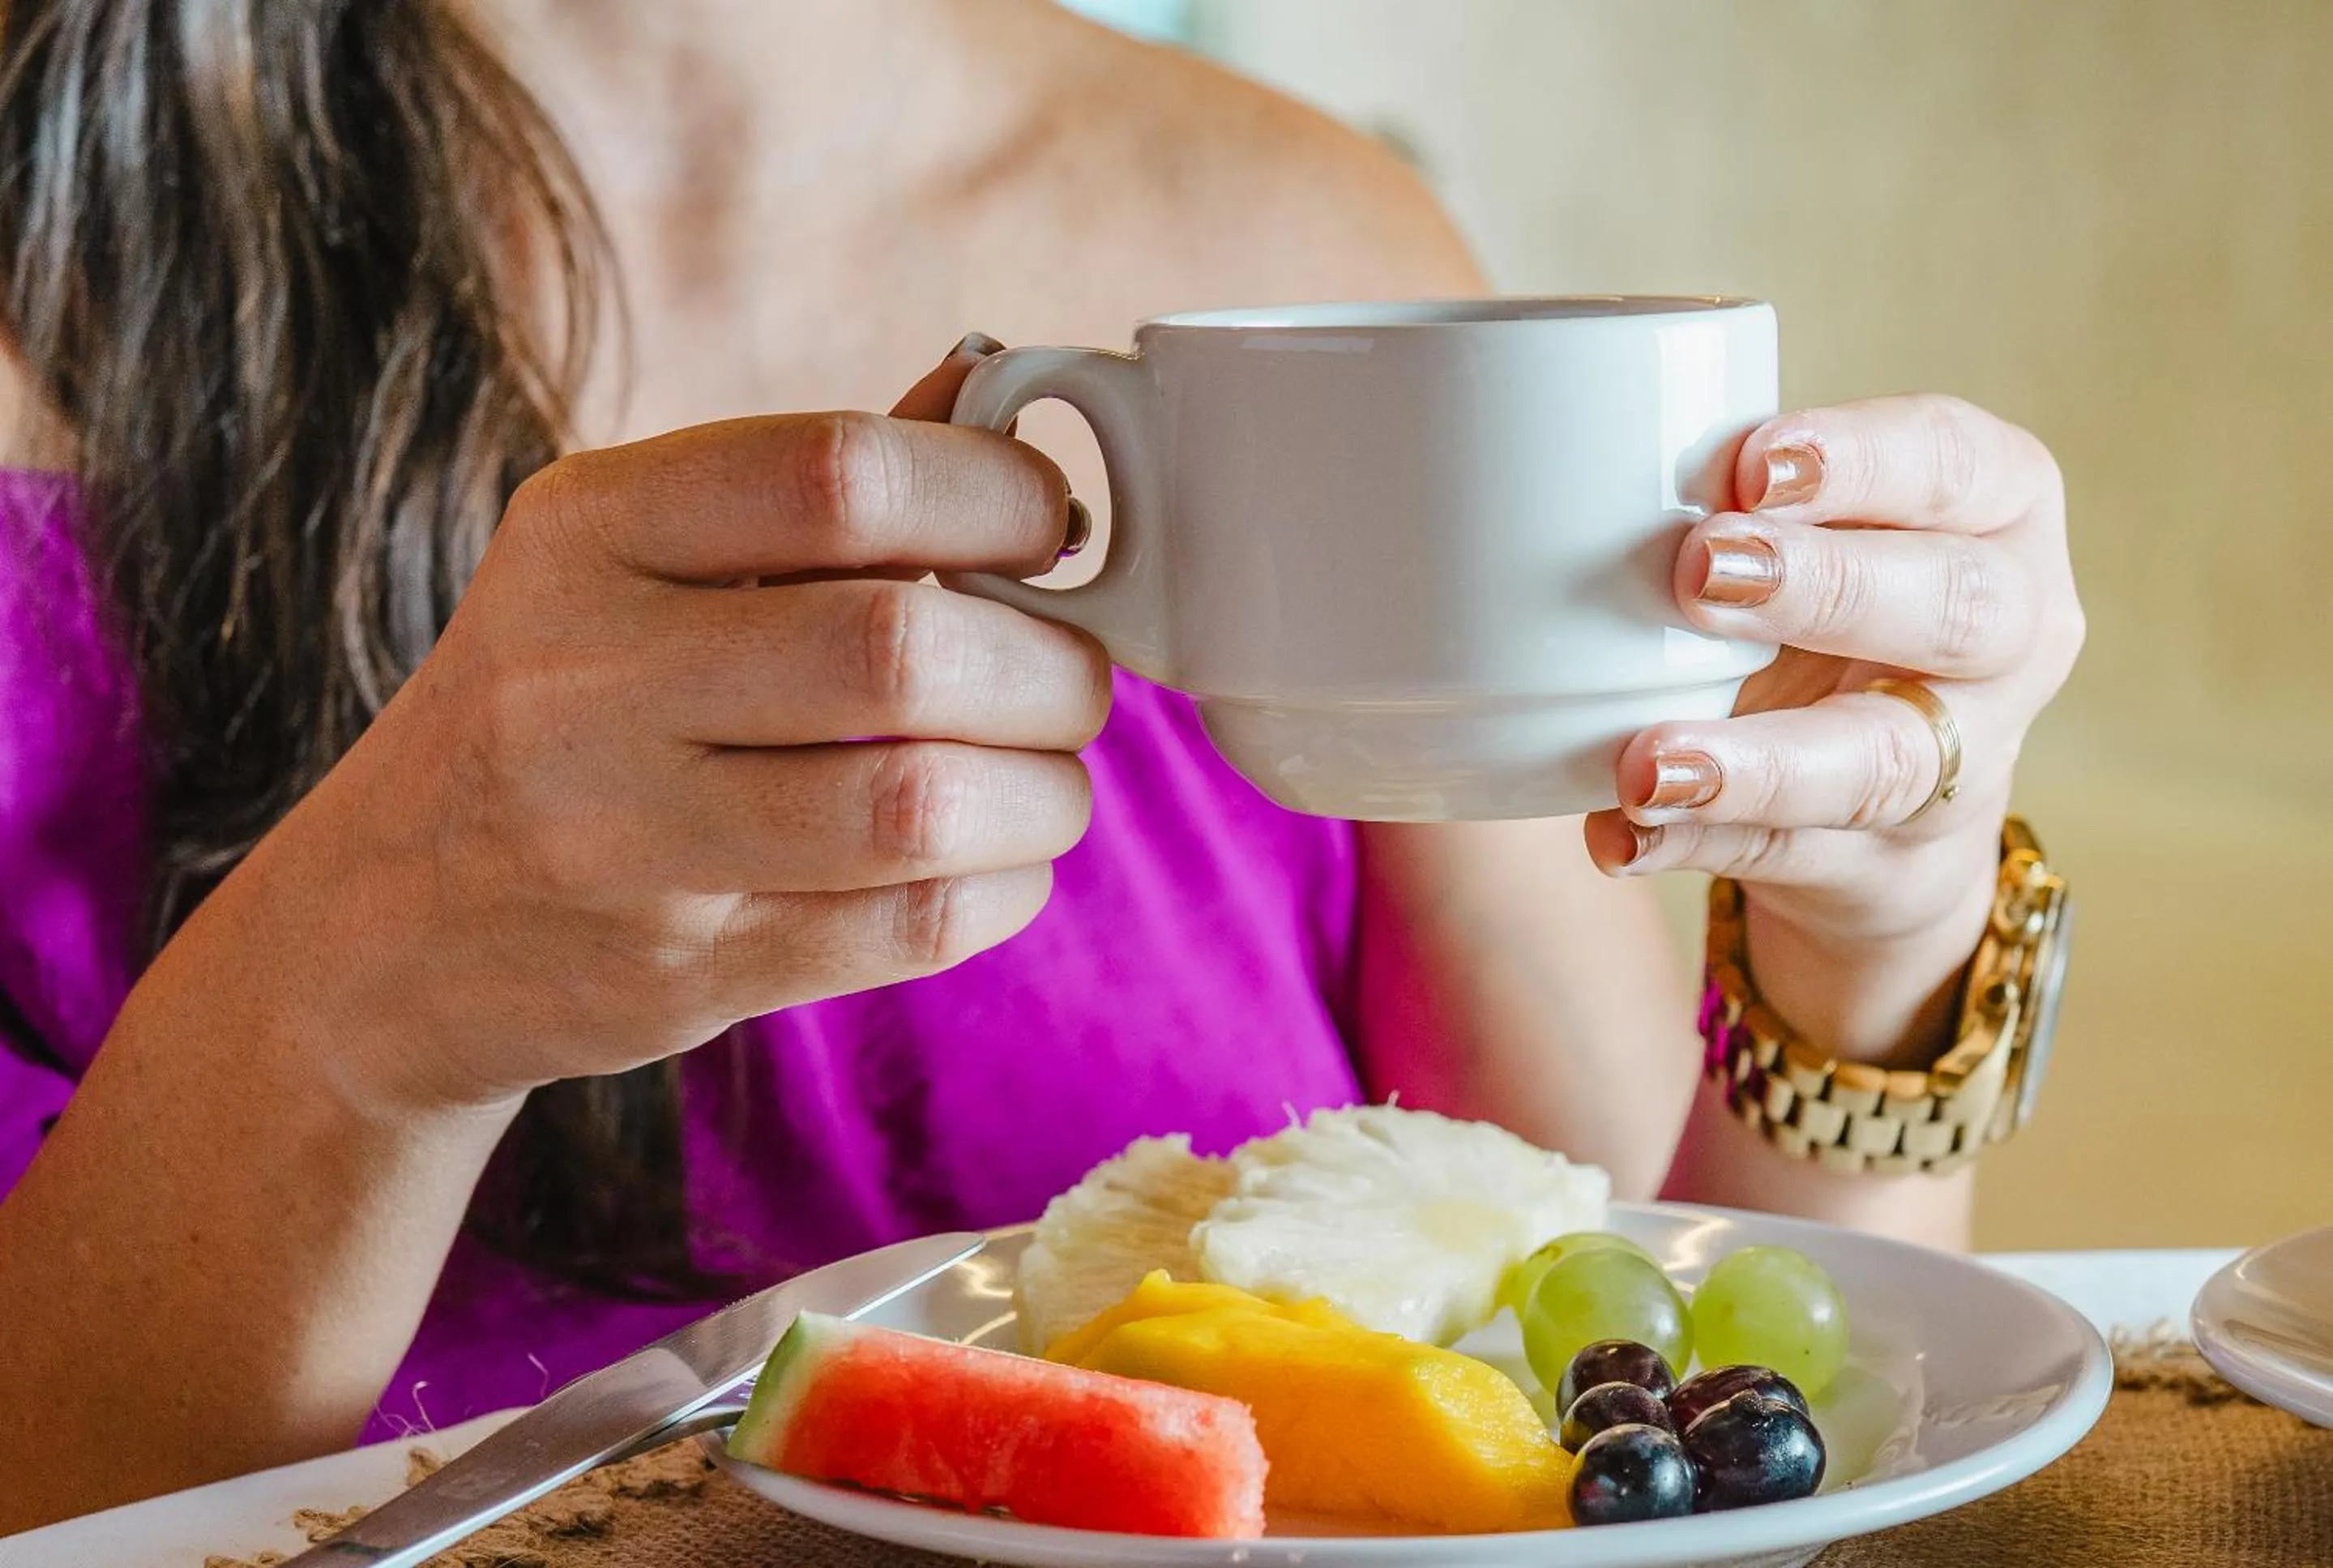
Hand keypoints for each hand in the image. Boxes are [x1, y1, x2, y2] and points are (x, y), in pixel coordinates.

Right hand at [226, 340, 1106, 1111]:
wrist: (388, 929)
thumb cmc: (557, 706)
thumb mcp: (630, 559)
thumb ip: (810, 483)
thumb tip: (997, 389)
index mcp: (585, 529)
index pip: (836, 473)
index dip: (993, 493)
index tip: (1046, 527)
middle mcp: (584, 676)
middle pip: (896, 649)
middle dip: (1046, 666)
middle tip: (1069, 678)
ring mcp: (622, 840)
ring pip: (918, 805)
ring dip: (1042, 792)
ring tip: (1045, 778)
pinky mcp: (679, 972)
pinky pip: (909, 927)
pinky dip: (1004, 886)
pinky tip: (999, 859)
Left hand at [1584, 395, 2082, 950]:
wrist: (1882, 802)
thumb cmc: (1831, 609)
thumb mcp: (1818, 533)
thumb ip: (1744, 506)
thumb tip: (1591, 483)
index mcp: (1998, 513)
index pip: (1957, 465)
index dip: (1862, 461)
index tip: (1752, 463)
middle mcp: (2012, 636)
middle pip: (1954, 609)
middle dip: (1826, 586)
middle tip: (1700, 570)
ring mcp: (1964, 764)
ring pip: (1882, 763)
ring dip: (1756, 763)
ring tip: (1647, 764)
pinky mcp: (1887, 864)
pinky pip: (1788, 856)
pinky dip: (1694, 844)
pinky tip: (1619, 834)